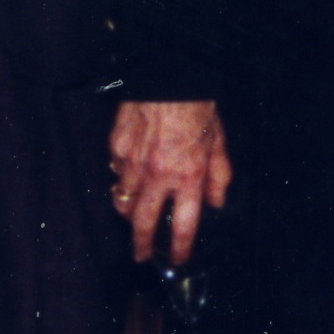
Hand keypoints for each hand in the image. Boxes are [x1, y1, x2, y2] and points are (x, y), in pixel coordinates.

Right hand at [110, 99, 229, 265]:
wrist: (170, 75)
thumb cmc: (196, 106)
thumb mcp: (219, 142)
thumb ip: (219, 176)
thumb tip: (216, 202)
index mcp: (189, 175)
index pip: (183, 225)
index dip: (180, 248)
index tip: (177, 258)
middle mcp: (159, 174)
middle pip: (143, 222)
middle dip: (141, 245)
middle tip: (141, 255)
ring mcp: (134, 162)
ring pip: (123, 200)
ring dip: (128, 212)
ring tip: (132, 216)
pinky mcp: (117, 146)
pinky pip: (115, 172)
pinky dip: (120, 178)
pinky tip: (127, 175)